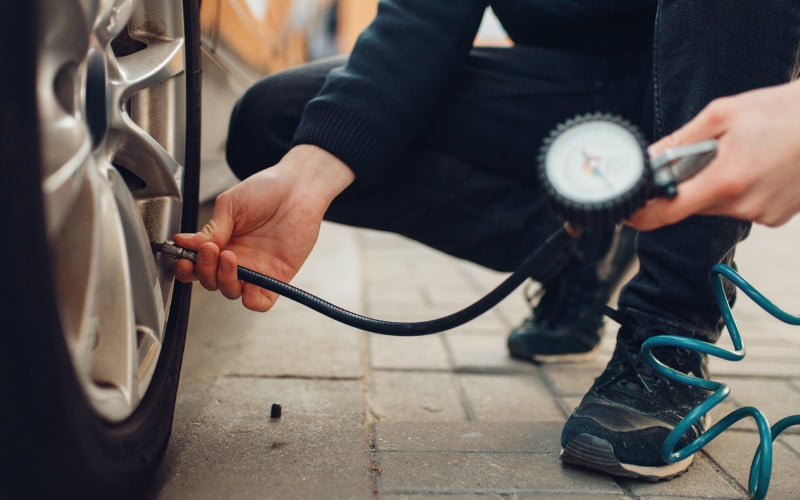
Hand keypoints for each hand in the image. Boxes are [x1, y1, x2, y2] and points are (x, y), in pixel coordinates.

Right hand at [174, 145, 354, 310]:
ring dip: (224, 280)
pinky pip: (260, 301)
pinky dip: (251, 300)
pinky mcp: (276, 278)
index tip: (184, 259)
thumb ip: (211, 229)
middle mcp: (236, 259)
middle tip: (209, 250)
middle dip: (205, 270)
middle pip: (211, 281)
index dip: (187, 268)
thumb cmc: (266, 190)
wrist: (297, 187)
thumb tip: (185, 243)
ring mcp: (256, 270)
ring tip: (229, 256)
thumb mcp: (230, 205)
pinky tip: (247, 284)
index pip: (197, 266)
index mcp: (221, 243)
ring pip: (231, 292)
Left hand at [627, 80, 799, 229]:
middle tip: (709, 152)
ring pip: (716, 204)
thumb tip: (650, 157)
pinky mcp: (776, 217)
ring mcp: (763, 214)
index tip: (628, 209)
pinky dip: (740, 188)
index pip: (667, 211)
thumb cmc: (787, 112)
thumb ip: (681, 140)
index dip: (641, 213)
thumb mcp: (724, 114)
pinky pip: (741, 206)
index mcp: (727, 179)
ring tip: (744, 154)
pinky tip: (759, 166)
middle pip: (692, 204)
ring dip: (717, 183)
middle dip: (690, 181)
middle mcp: (744, 204)